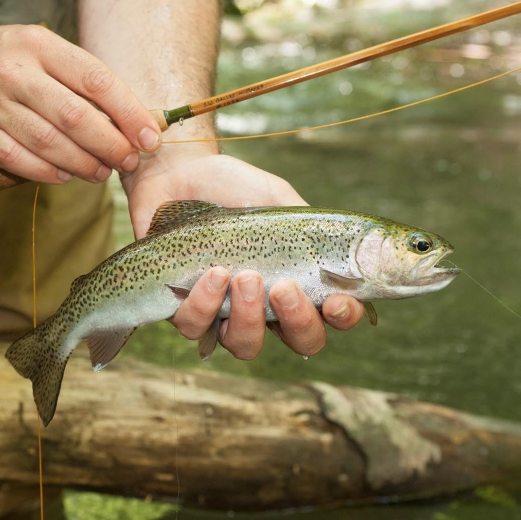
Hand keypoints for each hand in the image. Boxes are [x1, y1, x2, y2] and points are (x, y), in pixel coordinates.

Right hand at [0, 22, 162, 183]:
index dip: (129, 113)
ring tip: (102, 172)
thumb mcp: (44, 50)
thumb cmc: (7, 58)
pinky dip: (47, 172)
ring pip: (48, 143)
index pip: (96, 81)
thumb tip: (131, 119)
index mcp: (40, 47)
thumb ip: (82, 80)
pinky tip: (65, 175)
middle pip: (74, 117)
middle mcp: (15, 74)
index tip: (149, 136)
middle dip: (110, 145)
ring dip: (83, 164)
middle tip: (129, 160)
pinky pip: (18, 160)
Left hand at [122, 152, 365, 358]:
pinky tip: (211, 274)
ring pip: (245, 345)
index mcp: (298, 280)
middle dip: (297, 322)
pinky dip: (205, 304)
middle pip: (299, 342)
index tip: (335, 302)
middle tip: (284, 289)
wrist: (178, 174)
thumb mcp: (278, 200)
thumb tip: (336, 252)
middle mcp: (266, 306)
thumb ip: (308, 227)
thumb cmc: (231, 187)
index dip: (342, 318)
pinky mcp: (184, 309)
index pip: (332, 314)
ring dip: (248, 317)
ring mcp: (224, 313)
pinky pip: (197, 327)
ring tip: (244, 276)